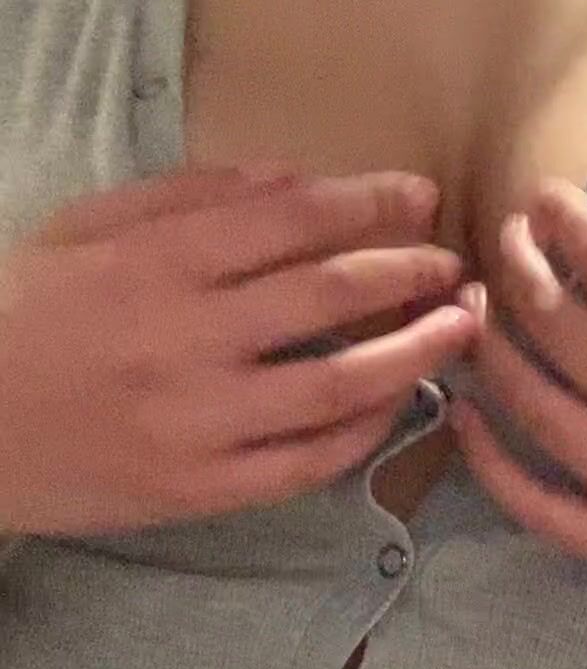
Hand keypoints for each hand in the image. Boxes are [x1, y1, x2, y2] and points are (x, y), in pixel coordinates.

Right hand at [0, 164, 478, 535]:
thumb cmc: (18, 315)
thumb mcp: (81, 229)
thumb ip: (184, 196)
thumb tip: (293, 179)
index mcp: (157, 261)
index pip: (293, 219)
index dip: (370, 203)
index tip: (420, 197)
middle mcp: (187, 337)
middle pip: (332, 293)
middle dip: (411, 270)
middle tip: (455, 264)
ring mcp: (198, 420)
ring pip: (339, 384)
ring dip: (414, 351)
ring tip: (461, 328)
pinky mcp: (199, 489)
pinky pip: (305, 462)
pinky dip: (363, 432)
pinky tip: (397, 404)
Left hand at [449, 160, 586, 643]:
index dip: (568, 223)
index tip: (544, 197)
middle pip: (561, 326)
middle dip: (518, 267)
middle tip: (504, 238)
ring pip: (535, 406)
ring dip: (491, 348)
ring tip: (473, 306)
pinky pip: (538, 505)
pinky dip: (489, 460)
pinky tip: (462, 414)